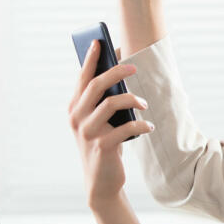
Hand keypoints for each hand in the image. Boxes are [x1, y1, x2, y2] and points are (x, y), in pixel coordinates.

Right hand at [69, 40, 153, 208]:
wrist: (101, 181)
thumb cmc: (104, 144)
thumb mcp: (101, 121)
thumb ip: (104, 102)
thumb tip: (122, 74)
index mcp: (74, 108)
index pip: (82, 78)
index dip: (90, 59)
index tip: (99, 42)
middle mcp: (76, 118)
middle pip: (95, 86)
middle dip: (116, 72)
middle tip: (134, 67)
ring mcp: (87, 133)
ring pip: (110, 104)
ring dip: (132, 100)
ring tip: (144, 104)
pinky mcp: (102, 147)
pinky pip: (125, 129)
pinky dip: (140, 125)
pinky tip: (149, 127)